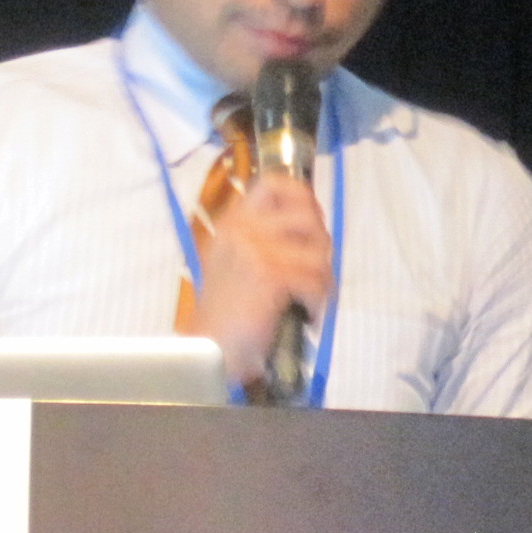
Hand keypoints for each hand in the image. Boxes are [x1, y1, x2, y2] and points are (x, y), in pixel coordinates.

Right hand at [191, 171, 331, 392]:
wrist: (209, 348)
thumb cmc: (228, 312)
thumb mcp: (238, 261)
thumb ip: (266, 237)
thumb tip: (312, 223)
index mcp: (234, 221)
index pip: (274, 183)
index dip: (302, 197)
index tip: (310, 223)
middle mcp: (242, 227)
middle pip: (308, 214)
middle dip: (320, 246)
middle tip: (313, 272)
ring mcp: (255, 247)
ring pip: (319, 251)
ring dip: (322, 280)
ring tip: (308, 300)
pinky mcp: (269, 273)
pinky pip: (316, 280)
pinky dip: (318, 303)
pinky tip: (305, 315)